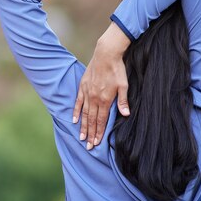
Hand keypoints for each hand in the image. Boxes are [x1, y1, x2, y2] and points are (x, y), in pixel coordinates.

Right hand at [73, 22, 130, 149]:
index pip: (101, 120)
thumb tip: (126, 115)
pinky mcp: (83, 86)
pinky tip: (75, 120)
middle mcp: (94, 98)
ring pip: (84, 113)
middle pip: (92, 120)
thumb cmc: (117, 70)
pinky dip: (77, 112)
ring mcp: (87, 92)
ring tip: (81, 137)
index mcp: (105, 100)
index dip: (99, 133)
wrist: (106, 54)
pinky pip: (78, 102)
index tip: (96, 143)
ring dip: (83, 126)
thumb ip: (123, 101)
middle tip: (88, 146)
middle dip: (90, 134)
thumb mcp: (124, 85)